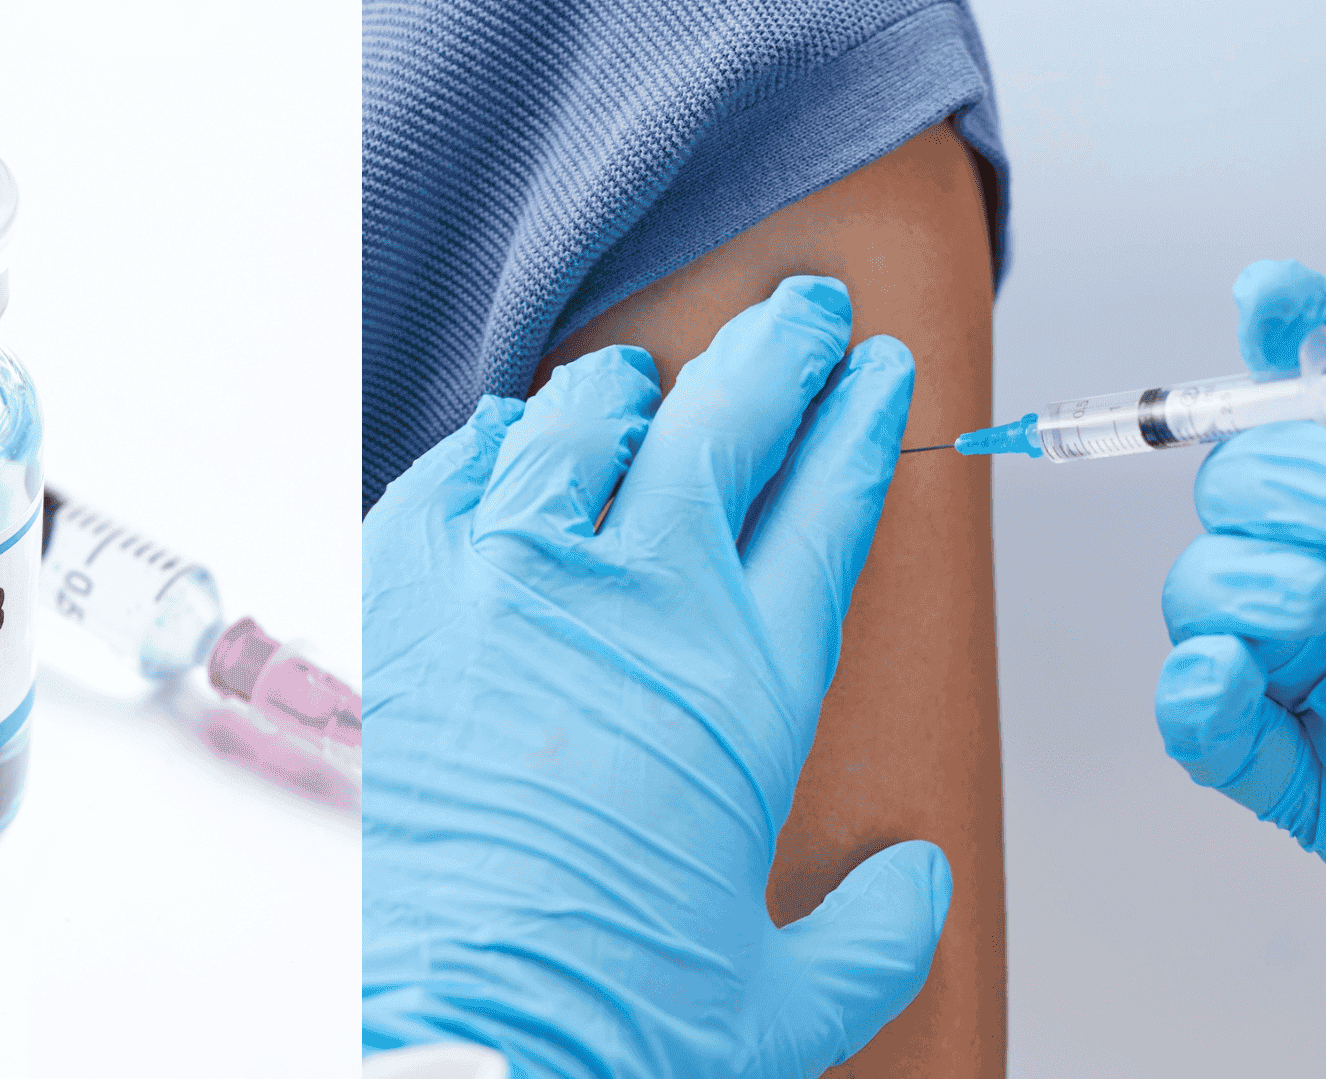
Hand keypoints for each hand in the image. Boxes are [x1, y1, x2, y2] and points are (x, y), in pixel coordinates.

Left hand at [362, 277, 951, 1076]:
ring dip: (634, 387)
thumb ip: (870, 934)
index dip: (862, 420)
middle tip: (804, 319)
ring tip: (649, 379)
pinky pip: (458, 468)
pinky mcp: (407, 596)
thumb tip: (918, 892)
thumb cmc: (600, 1020)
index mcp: (747, 679)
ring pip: (585, 418)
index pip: (829, 499)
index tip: (878, 374)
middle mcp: (636, 601)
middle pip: (727, 421)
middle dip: (781, 352)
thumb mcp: (780, 999)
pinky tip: (510, 438)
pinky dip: (495, 442)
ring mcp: (511, 584)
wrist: (446, 1046)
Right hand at [1159, 259, 1325, 932]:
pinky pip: (1199, 724)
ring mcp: (1311, 669)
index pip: (1322, 405)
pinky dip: (1198, 695)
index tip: (1275, 297)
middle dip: (1276, 483)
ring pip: (1199, 597)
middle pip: (1233, 491)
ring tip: (1324, 607)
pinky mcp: (1290, 765)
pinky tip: (1232, 674)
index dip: (1291, 343)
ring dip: (1245, 586)